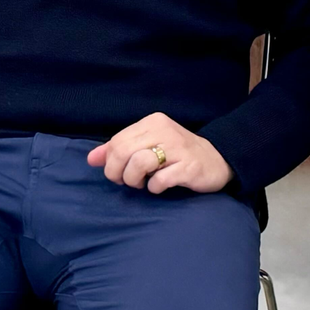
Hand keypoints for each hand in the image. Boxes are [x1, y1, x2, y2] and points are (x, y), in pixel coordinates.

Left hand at [85, 111, 231, 194]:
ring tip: (144, 183)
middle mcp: (165, 131)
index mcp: (153, 122)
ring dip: (135, 180)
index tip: (120, 172)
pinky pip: (159, 180)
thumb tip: (91, 159)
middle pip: (123, 152)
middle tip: (128, 182)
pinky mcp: (189, 167)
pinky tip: (161, 185)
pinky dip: (155, 187)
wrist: (217, 160)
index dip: (110, 163)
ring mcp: (178, 149)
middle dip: (118, 173)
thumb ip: (119, 149)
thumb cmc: (177, 154)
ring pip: (138, 164)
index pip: (117, 141)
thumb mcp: (148, 145)